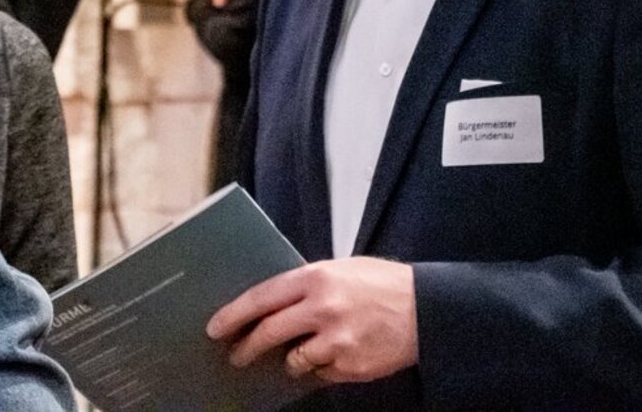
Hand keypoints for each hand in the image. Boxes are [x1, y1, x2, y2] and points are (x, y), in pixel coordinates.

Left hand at [205, 258, 417, 384]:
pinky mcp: (350, 365)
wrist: (425, 309)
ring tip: (299, 353)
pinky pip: (320, 373)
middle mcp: (323, 308)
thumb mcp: (340, 270)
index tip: (216, 327)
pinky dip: (319, 367)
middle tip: (236, 354)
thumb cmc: (382, 285)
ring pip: (293, 359)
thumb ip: (306, 284)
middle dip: (247, 347)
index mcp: (316, 278)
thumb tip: (270, 303)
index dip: (234, 314)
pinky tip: (333, 355)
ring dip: (289, 360)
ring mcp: (337, 340)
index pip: (262, 297)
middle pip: (269, 332)